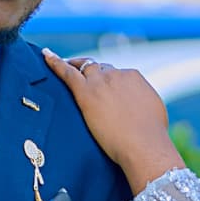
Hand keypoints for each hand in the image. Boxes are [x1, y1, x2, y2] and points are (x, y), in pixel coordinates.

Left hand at [41, 49, 183, 193]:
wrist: (144, 145)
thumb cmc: (152, 137)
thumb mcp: (154, 112)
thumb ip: (143, 103)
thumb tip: (141, 108)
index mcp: (133, 77)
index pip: (116, 74)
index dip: (108, 81)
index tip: (103, 87)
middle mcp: (117, 74)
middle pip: (100, 68)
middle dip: (92, 73)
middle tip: (81, 77)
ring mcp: (101, 81)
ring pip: (84, 67)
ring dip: (74, 65)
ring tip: (62, 64)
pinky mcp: (86, 93)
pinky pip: (67, 73)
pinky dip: (55, 62)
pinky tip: (45, 55)